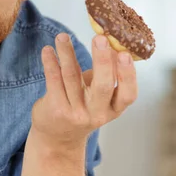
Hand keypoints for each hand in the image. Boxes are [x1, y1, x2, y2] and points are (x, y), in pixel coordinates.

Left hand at [30, 33, 137, 153]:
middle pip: (102, 86)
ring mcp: (76, 113)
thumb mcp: (99, 98)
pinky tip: (47, 50)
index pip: (127, 94)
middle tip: (99, 38)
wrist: (57, 139)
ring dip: (67, 53)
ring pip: (72, 77)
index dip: (127, 75)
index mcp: (113, 109)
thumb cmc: (82, 109)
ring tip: (62, 36)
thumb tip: (111, 43)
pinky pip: (53, 81)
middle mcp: (97, 113)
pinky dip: (50, 63)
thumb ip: (105, 75)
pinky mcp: (56, 109)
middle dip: (101, 60)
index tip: (125, 54)